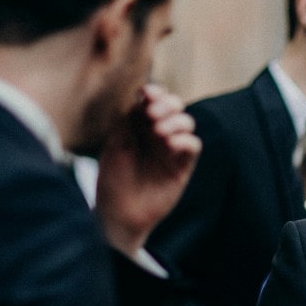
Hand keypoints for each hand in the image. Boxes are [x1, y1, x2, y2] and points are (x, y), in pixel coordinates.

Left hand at [95, 83, 200, 256]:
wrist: (119, 213)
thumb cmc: (113, 180)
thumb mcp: (115, 146)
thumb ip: (129, 122)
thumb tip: (142, 100)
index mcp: (139, 126)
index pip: (152, 101)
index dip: (154, 92)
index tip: (147, 94)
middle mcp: (157, 134)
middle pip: (174, 107)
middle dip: (167, 104)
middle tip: (153, 114)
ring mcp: (171, 150)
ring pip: (186, 123)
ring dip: (176, 121)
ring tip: (159, 132)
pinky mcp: (182, 166)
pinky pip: (193, 145)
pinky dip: (185, 140)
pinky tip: (170, 144)